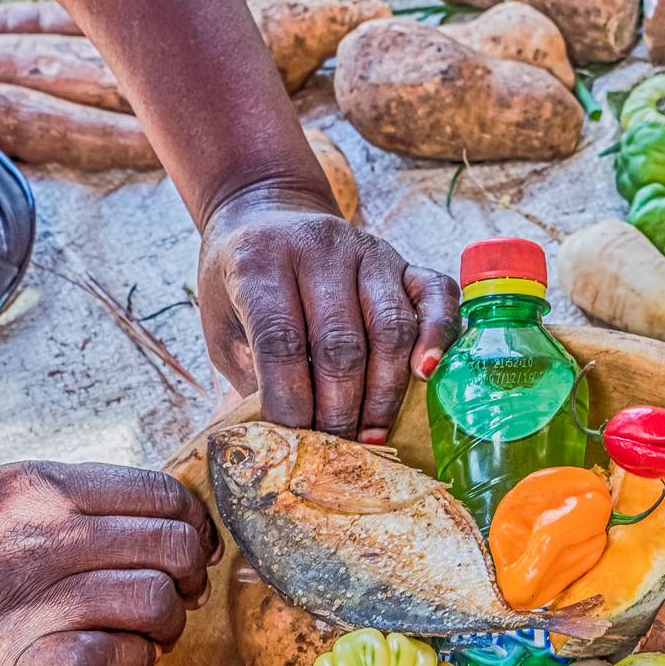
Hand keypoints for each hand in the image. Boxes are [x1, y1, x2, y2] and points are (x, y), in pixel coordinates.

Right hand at [0, 460, 216, 665]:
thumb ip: (74, 506)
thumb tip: (160, 524)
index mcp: (44, 487)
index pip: (168, 496)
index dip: (194, 529)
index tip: (187, 552)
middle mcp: (46, 534)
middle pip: (176, 549)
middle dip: (188, 579)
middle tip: (170, 599)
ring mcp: (34, 598)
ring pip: (158, 604)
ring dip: (164, 627)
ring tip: (138, 636)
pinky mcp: (19, 663)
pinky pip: (120, 660)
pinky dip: (129, 665)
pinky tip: (105, 663)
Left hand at [197, 179, 459, 439]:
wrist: (267, 216)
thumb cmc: (242, 286)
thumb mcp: (224, 325)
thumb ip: (254, 372)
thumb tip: (289, 439)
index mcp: (259, 262)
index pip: (282, 343)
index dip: (291, 402)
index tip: (295, 443)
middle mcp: (318, 248)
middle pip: (341, 345)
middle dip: (340, 411)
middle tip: (336, 449)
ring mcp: (368, 251)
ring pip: (391, 330)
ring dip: (384, 394)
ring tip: (370, 432)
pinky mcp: (405, 260)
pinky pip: (437, 296)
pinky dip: (439, 336)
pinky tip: (426, 375)